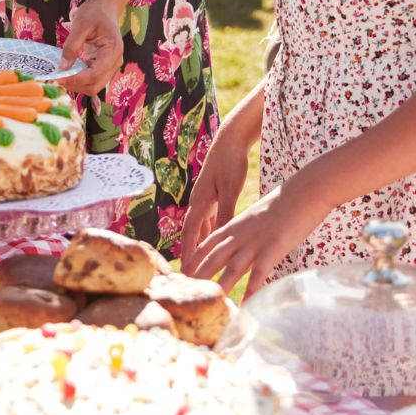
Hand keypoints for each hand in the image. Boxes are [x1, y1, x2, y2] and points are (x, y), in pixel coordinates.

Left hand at [57, 0, 125, 95]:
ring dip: (76, 84)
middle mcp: (115, 62)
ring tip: (60, 75)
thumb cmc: (95, 12)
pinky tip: (67, 72)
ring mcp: (110, 65)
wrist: (105, 7)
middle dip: (75, 85)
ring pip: (93, 85)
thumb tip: (62, 67)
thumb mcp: (80, 24)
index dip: (76, 79)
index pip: (95, 74)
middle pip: (95, 85)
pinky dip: (78, 79)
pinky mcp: (102, 66)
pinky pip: (91, 79)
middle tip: (56, 78)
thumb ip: (71, 46)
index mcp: (112, 51)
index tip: (58, 77)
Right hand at [180, 145, 247, 260]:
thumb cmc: (230, 162)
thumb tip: (222, 234)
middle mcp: (198, 202)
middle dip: (191, 253)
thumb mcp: (229, 189)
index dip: (188, 252)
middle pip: (192, 233)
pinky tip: (214, 241)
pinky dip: (209, 232)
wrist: (230, 140)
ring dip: (199, 244)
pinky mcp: (213, 195)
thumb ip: (225, 211)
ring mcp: (205, 199)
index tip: (186, 270)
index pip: (190, 233)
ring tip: (200, 263)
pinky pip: (209, 219)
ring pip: (200, 227)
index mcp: (199, 201)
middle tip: (190, 274)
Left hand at [183, 181, 322, 298]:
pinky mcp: (273, 249)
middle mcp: (240, 235)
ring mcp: (255, 242)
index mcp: (234, 225)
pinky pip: (259, 273)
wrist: (303, 192)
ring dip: (219, 286)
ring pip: (232, 267)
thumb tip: (242, 246)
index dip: (194, 258)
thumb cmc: (283, 203)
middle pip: (213, 257)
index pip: (207, 243)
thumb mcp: (256, 216)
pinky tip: (245, 305)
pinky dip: (251, 290)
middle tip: (187, 292)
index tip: (182, 272)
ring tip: (210, 302)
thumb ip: (245, 231)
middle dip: (199, 275)